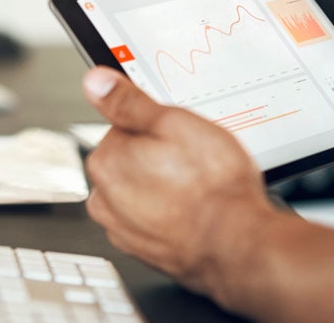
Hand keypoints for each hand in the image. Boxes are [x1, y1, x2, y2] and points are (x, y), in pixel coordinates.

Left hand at [82, 67, 333, 322]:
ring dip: (164, 187)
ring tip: (198, 187)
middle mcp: (104, 199)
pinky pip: (153, 219)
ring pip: (142, 191)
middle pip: (131, 161)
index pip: (124, 128)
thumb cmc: (214, 188)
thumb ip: (129, 102)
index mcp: (106, 162)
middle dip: (159, 158)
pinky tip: (195, 210)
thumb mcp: (175, 124)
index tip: (179, 135)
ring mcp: (123, 229)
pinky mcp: (143, 250)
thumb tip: (96, 82)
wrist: (237, 245)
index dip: (158, 127)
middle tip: (194, 161)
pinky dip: (169, 214)